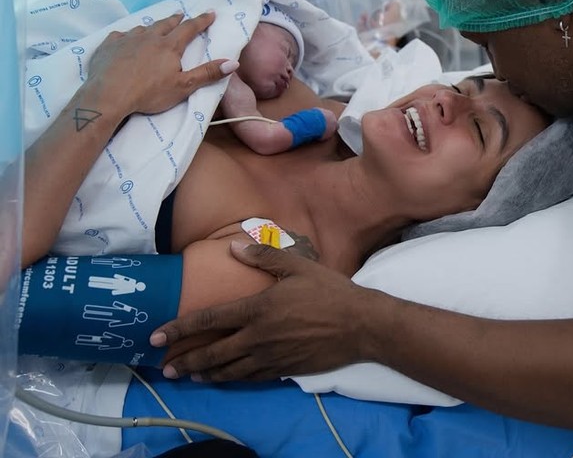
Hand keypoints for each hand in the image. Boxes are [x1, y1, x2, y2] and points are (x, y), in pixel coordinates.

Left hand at [86, 11, 233, 115]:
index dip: (201, 20)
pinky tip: (126, 39)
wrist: (108, 95)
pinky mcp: (108, 46)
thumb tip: (233, 62)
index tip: (211, 12)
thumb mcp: (183, 86)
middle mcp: (149, 37)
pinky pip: (120, 35)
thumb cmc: (149, 93)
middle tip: (181, 15)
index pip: (189, 28)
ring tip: (155, 28)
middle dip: (176, 19)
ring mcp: (127, 39)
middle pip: (166, 24)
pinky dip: (127, 35)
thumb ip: (207, 74)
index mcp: (169, 46)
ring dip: (152, 27)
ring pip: (143, 28)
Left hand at [152, 242, 372, 380]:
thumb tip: (233, 246)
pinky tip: (226, 379)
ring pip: (229, 371)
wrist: (361, 325)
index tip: (157, 336)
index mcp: (257, 309)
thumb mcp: (298, 265)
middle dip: (185, 361)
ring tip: (190, 376)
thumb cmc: (330, 291)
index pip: (209, 320)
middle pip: (213, 354)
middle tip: (165, 368)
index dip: (180, 328)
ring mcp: (271, 357)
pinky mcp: (284, 370)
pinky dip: (233, 379)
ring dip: (206, 374)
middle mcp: (258, 337)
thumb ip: (263, 256)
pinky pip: (251, 378)